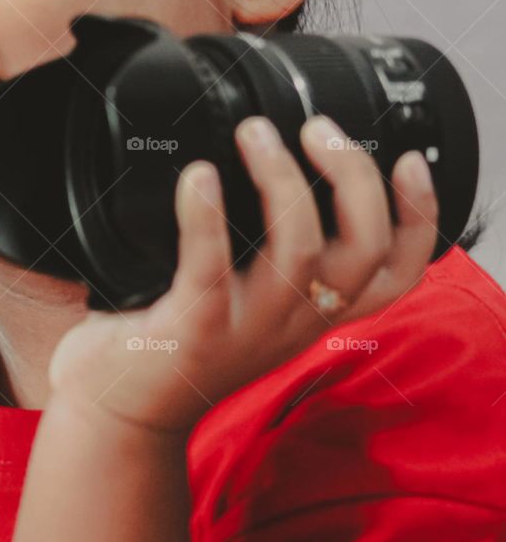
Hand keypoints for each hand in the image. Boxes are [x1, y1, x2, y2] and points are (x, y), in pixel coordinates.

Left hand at [47, 114, 438, 433]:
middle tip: (316, 128)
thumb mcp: (249, 300)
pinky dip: (206, 217)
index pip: (398, 273)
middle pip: (365, 249)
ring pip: (299, 251)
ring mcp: (249, 330)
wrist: (121, 413)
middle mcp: (297, 321)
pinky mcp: (194, 333)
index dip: (420, 217)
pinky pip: (210, 270)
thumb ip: (272, 249)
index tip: (408, 160)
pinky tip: (198, 177)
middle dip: (353, 175)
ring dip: (281, 179)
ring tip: (255, 133)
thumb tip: (274, 155)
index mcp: (316, 310)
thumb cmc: (181, 339)